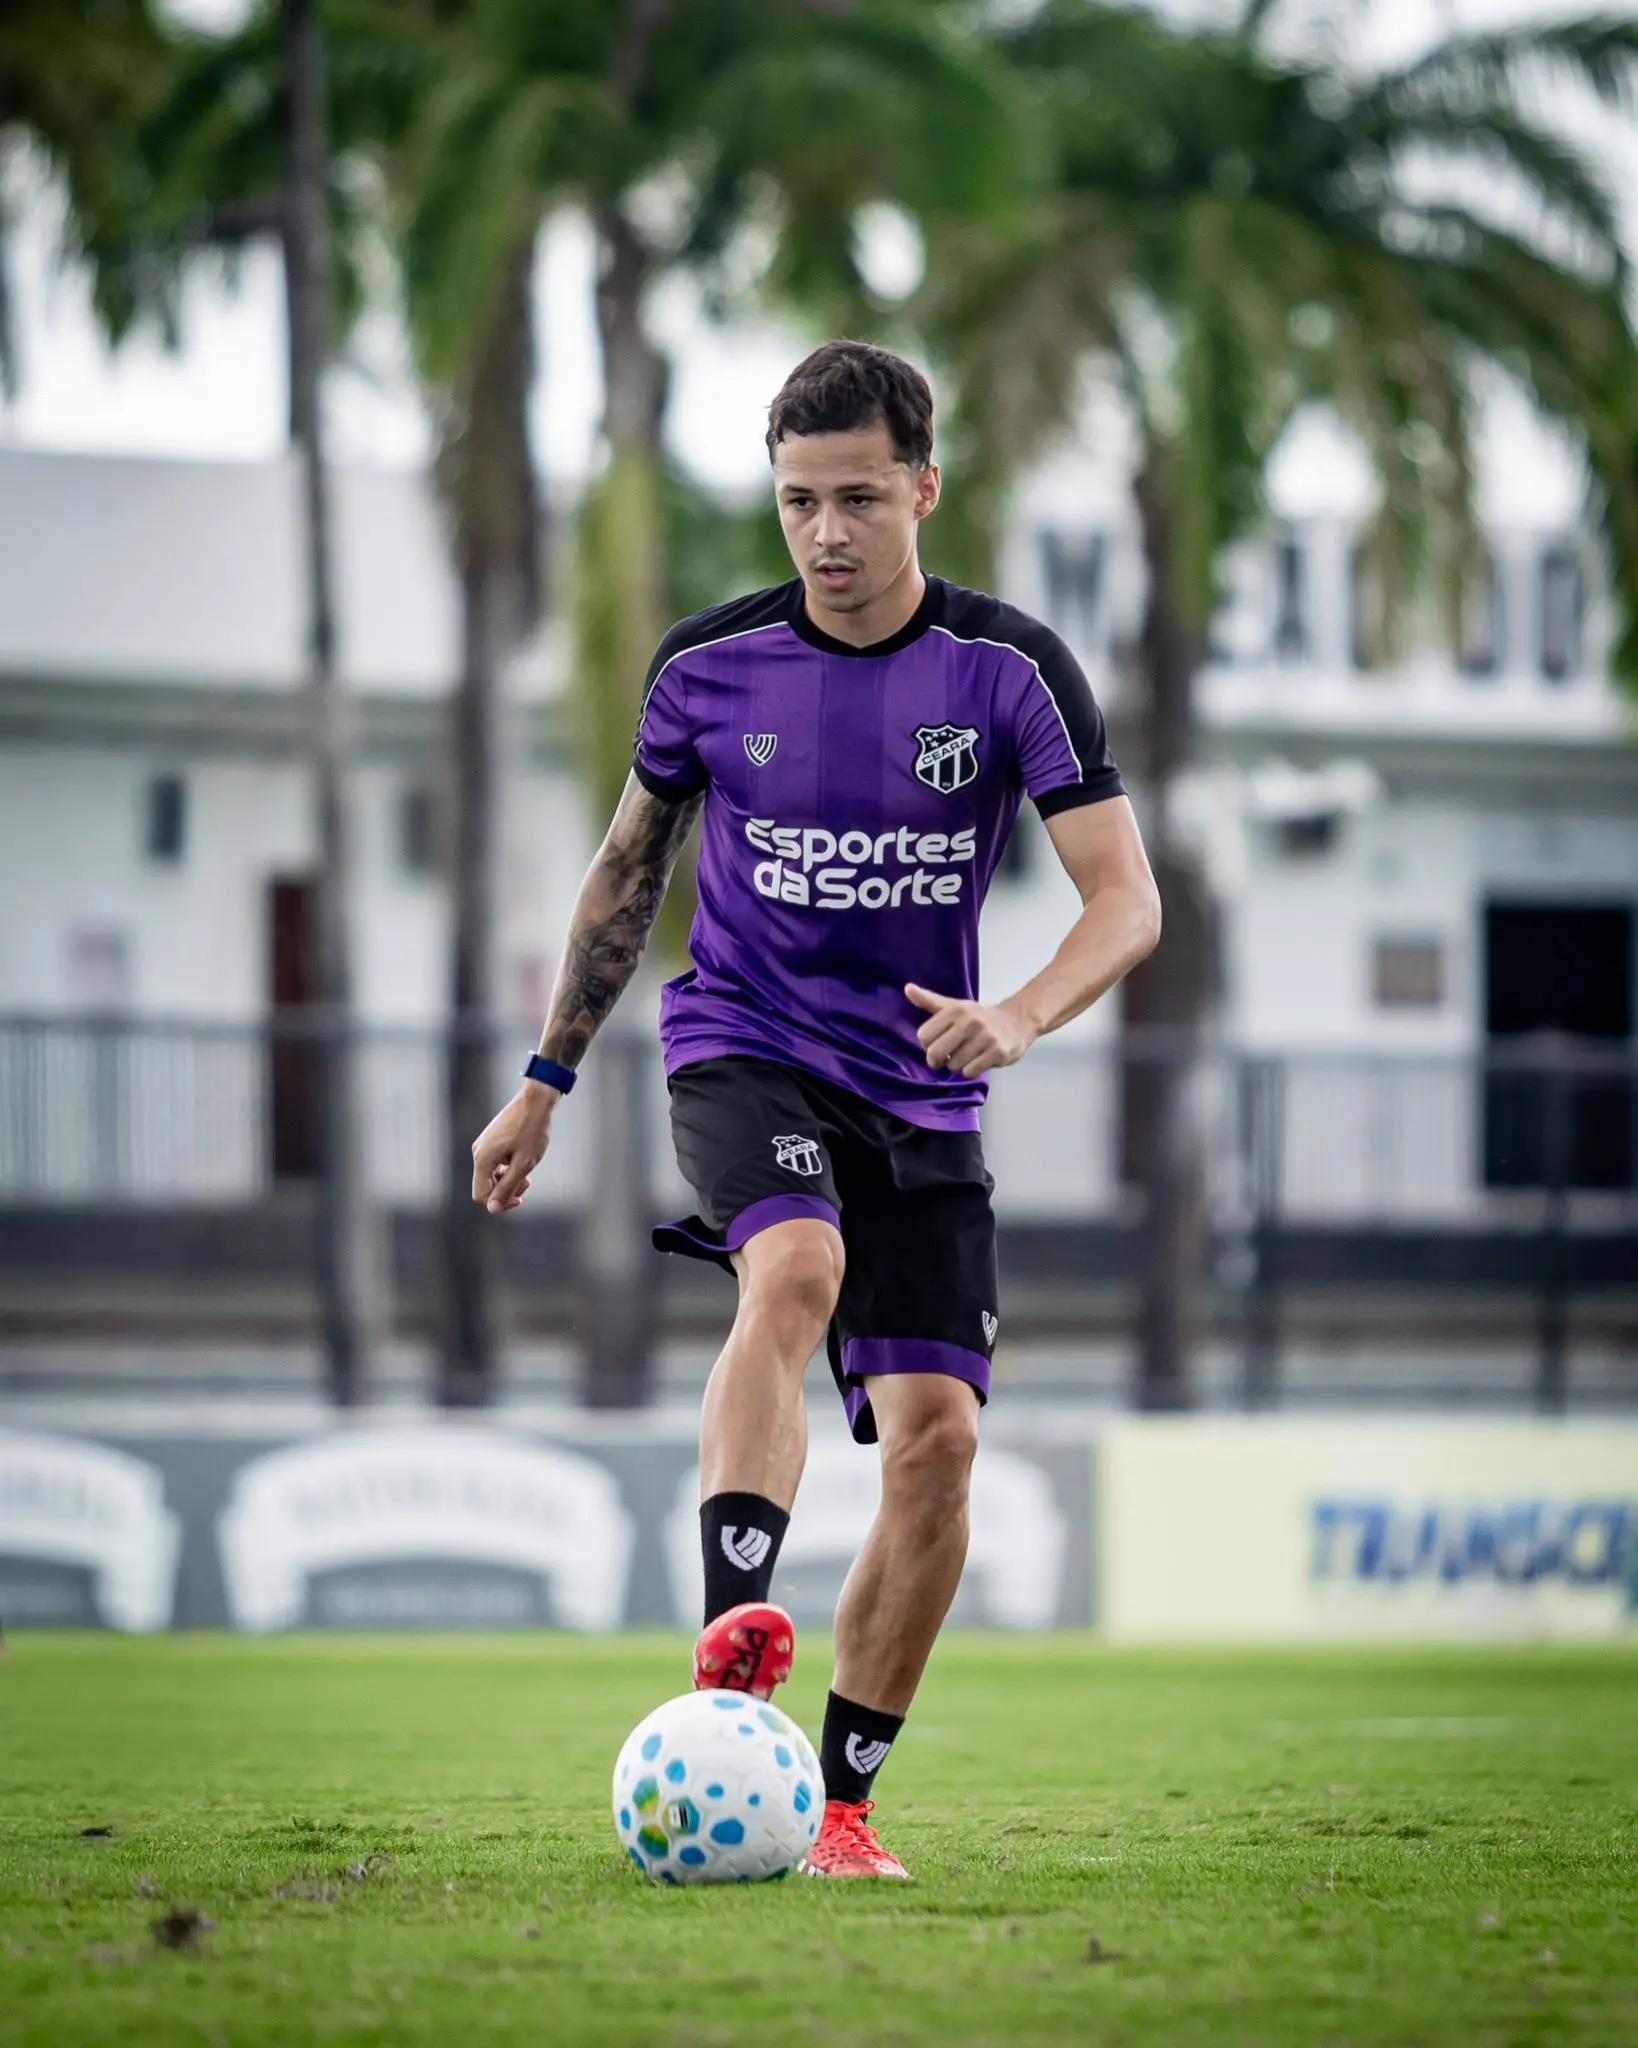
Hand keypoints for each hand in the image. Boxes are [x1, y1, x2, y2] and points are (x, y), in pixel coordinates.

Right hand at [470, 1082, 555, 1213]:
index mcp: (483, 1160)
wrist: (536, 1100)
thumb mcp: (523, 1164)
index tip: (520, 1198)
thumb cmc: (532, 1131)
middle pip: (485, 1186)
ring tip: (528, 1174)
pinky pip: (495, 1163)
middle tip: (527, 1184)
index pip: (481, 1195)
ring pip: (491, 1174)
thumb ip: (507, 1187)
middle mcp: (478, 1152)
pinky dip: (508, 1167)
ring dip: (509, 1179)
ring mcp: (484, 1144)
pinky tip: (523, 1161)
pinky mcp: (491, 1139)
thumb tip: (492, 1208)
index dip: (500, 1203)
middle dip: (506, 1190)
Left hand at [904, 984, 1035, 1079]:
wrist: (1018, 1020)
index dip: (928, 1044)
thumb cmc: (981, 1016)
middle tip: (947, 1057)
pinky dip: (971, 1070)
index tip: (938, 1043)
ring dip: (958, 1065)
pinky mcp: (997, 1052)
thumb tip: (907, 988)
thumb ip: (929, 1000)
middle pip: (935, 1053)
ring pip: (953, 1065)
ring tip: (968, 1055)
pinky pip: (970, 1072)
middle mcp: (970, 1022)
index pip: (924, 1036)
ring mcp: (985, 1038)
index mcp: (955, 1010)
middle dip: (939, 1060)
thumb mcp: (955, 1006)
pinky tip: (979, 1060)